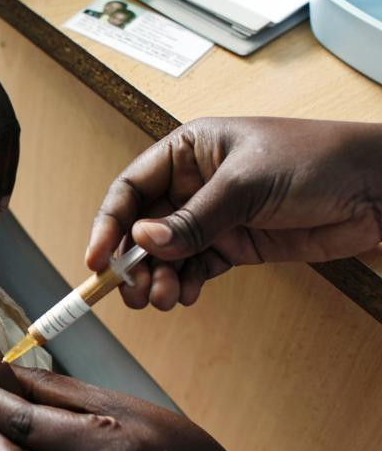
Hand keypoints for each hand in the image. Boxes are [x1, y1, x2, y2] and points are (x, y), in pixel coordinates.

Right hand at [86, 117, 381, 308]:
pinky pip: (194, 268)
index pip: (131, 188)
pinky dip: (183, 285)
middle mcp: (193, 183)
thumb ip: (193, 218)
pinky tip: (184, 296)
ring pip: (165, 253)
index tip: (97, 258)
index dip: (109, 223)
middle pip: (141, 227)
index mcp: (189, 150)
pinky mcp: (235, 244)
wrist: (380, 189)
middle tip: (132, 292)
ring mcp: (213, 216)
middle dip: (131, 262)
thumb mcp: (247, 184)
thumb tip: (144, 242)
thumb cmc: (317, 161)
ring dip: (156, 279)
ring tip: (162, 300)